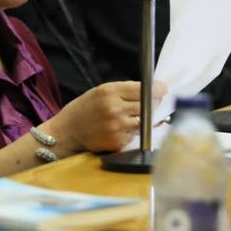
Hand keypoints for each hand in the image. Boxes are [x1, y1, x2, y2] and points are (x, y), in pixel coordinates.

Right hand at [46, 80, 166, 153]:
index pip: (144, 89)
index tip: (163, 88)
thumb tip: (151, 90)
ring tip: (132, 116)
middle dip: (154, 103)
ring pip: (144, 121)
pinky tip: (121, 128)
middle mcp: (114, 108)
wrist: (67, 132)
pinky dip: (133, 132)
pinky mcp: (118, 142)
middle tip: (154, 102)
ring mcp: (117, 126)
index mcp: (110, 92)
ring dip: (144, 119)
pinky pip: (135, 135)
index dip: (158, 89)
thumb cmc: (85, 109)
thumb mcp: (100, 91)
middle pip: (148, 105)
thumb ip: (124, 90)